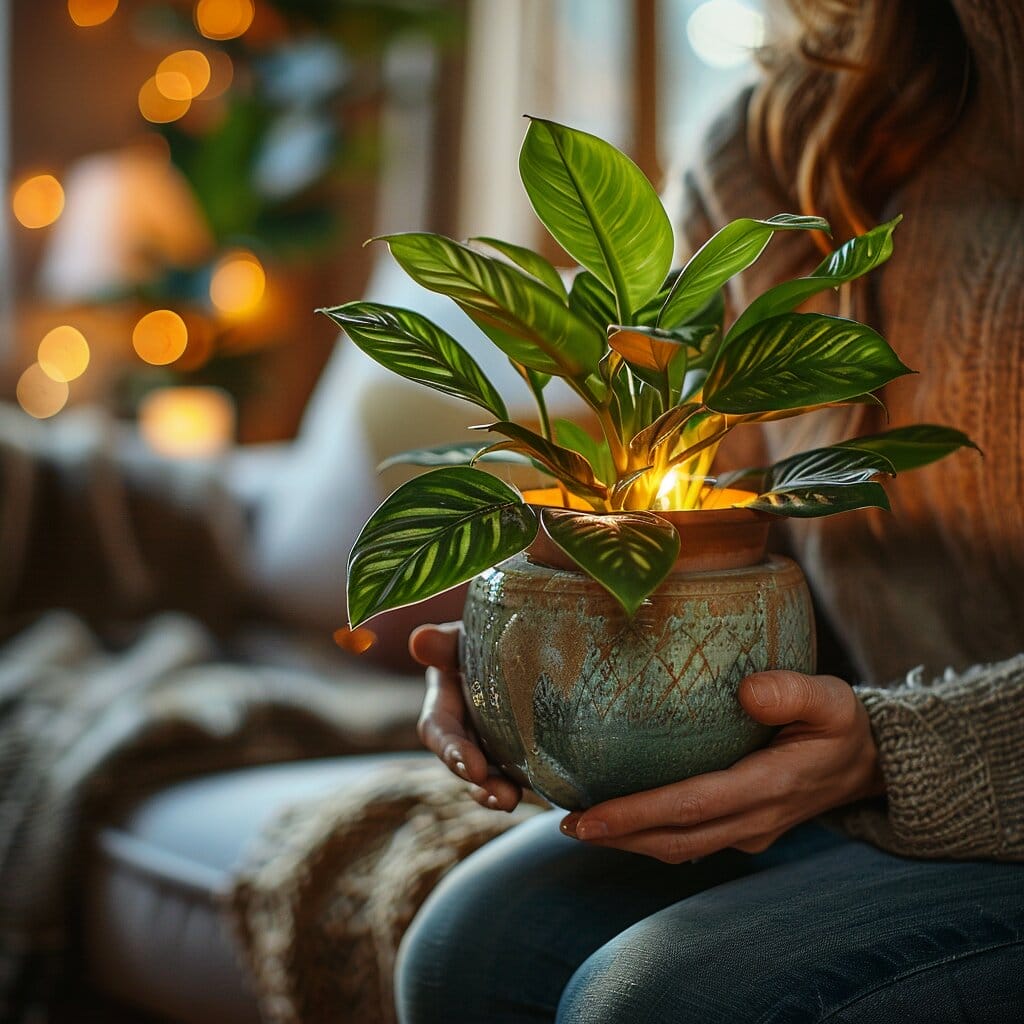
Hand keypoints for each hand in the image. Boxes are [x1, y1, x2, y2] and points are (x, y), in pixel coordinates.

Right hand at [409, 622, 522, 811]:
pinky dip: (523, 784)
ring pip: (487, 776)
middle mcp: (463, 728)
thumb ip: (444, 642)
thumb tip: (419, 640)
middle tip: (502, 797)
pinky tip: (542, 795)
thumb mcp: (465, 636)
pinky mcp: (516, 749)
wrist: (523, 637)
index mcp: (445, 701)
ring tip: (512, 802)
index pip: (440, 731)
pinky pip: (516, 772)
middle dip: (480, 782)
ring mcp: (489, 742)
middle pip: (463, 762)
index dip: (452, 751)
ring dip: (496, 792)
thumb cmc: (486, 633)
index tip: (472, 767)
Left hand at [560, 670, 884, 861]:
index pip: (693, 806)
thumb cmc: (842, 724)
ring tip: (579, 825)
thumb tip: (746, 690)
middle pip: (675, 838)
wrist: (870, 766)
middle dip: (618, 835)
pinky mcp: (743, 829)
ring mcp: (749, 830)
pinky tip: (619, 818)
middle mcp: (755, 819)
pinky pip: (691, 839)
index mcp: (771, 787)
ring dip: (629, 840)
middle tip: (565, 823)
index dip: (639, 814)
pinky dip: (651, 834)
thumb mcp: (833, 699)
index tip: (591, 817)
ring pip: (679, 846)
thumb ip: (793, 691)